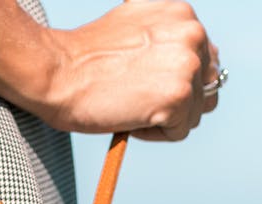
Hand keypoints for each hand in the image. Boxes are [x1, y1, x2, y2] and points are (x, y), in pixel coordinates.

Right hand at [29, 1, 219, 140]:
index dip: (171, 78)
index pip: (203, 59)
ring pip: (195, 111)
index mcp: (181, 12)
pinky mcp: (179, 96)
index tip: (141, 80)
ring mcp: (188, 65)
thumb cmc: (83, 59)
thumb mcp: (133, 30)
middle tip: (134, 96)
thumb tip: (187, 66)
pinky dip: (152, 133)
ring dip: (164, 118)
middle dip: (174, 100)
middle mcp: (192, 33)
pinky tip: (127, 116)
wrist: (55, 72)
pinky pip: (178, 131)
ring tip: (129, 105)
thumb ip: (165, 39)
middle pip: (206, 86)